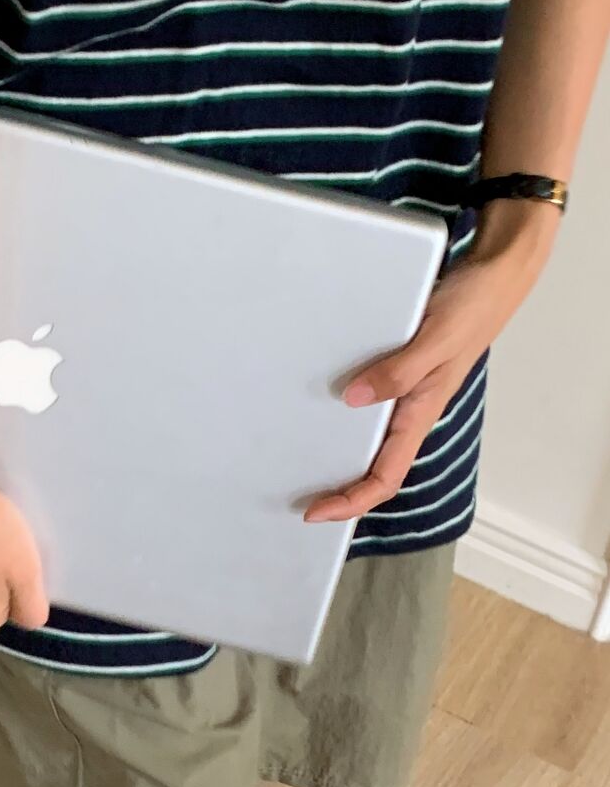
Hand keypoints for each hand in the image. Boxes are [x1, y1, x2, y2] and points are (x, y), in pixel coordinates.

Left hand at [305, 201, 559, 522]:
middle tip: (292, 497)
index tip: (315, 512)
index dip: (351, 501)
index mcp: (420, 414)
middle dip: (337, 491)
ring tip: (294, 461)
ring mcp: (404, 392)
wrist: (494, 274)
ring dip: (336, 455)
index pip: (385, 477)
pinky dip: (340, 414)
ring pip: (368, 439)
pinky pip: (366, 403)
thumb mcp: (435, 339)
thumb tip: (351, 399)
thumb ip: (398, 372)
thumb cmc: (473, 307)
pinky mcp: (397, 371)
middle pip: (373, 468)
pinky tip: (313, 405)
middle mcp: (410, 410)